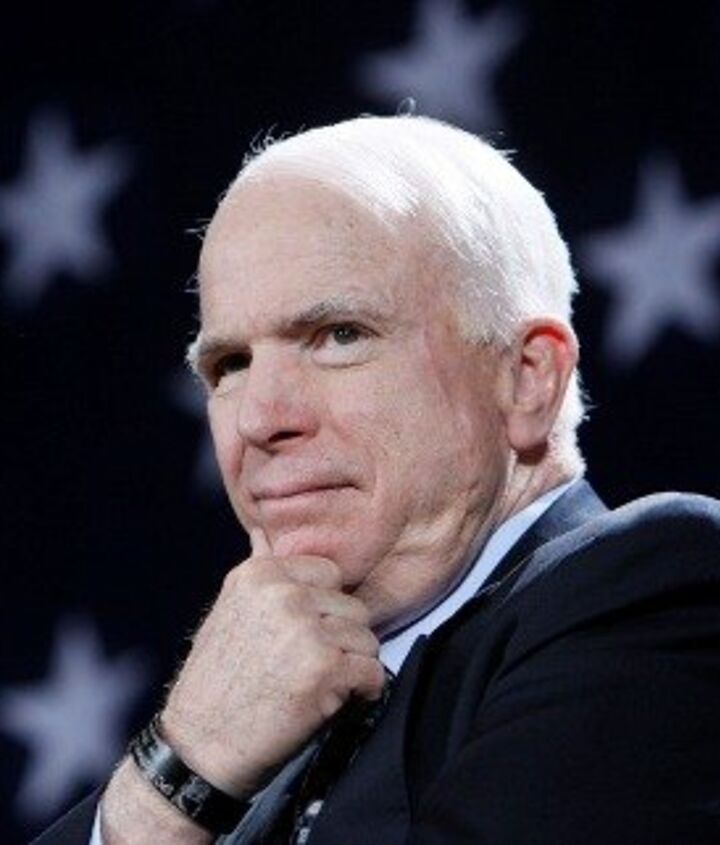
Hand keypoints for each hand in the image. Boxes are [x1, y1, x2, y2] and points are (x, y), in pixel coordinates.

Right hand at [160, 527, 384, 797]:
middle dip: (341, 639)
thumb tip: (263, 531)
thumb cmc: (217, 681)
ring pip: (367, 639)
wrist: (200, 746)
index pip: (329, 574)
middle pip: (353, 607)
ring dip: (352, 667)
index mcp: (260, 574)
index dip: (324, 610)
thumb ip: (258, 569)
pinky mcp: (325, 667)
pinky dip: (362, 693)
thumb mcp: (229, 610)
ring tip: (317, 686)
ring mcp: (305, 629)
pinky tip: (332, 703)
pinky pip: (373, 673)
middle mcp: (283, 594)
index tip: (304, 637)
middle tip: (310, 667)